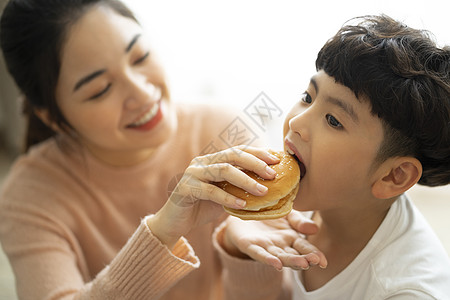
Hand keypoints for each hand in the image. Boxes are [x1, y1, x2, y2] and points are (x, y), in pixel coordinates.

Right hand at [147, 145, 279, 248]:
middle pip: (233, 155)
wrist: (175, 223)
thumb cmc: (202, 208)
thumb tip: (270, 189)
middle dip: (255, 163)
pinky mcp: (185, 187)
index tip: (276, 160)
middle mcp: (202, 162)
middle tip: (272, 174)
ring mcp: (192, 173)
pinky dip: (228, 197)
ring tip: (262, 191)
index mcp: (212, 160)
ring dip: (246, 180)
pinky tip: (243, 204)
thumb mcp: (225, 196)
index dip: (258, 153)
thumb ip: (240, 189)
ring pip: (223, 170)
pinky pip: (210, 191)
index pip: (238, 150)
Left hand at [221, 210, 326, 270]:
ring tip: (302, 264)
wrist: (241, 210)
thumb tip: (314, 228)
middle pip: (295, 255)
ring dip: (291, 261)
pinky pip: (259, 254)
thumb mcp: (286, 212)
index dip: (315, 255)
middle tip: (316, 261)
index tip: (324, 261)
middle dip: (306, 259)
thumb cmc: (266, 213)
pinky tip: (276, 264)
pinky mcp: (250, 246)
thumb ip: (299, 220)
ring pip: (280, 257)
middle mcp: (280, 246)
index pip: (306, 248)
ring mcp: (265, 247)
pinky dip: (268, 259)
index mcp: (290, 238)